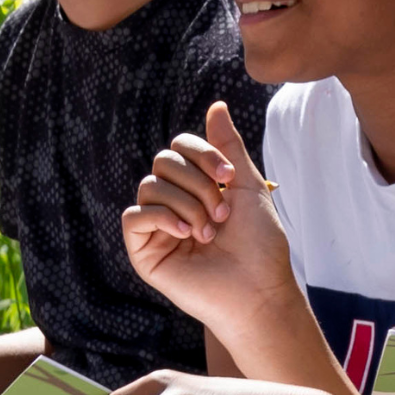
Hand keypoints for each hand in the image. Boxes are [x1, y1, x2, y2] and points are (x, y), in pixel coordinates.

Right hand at [124, 103, 298, 330]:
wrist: (259, 290)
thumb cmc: (260, 245)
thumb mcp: (248, 186)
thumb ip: (228, 146)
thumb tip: (217, 105)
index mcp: (196, 187)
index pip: (179, 148)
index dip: (202, 155)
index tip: (230, 178)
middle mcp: (173, 203)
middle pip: (163, 162)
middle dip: (198, 183)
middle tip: (222, 214)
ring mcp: (157, 227)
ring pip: (149, 187)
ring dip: (187, 205)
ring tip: (210, 232)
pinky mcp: (144, 252)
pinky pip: (134, 216)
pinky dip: (161, 218)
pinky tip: (186, 234)